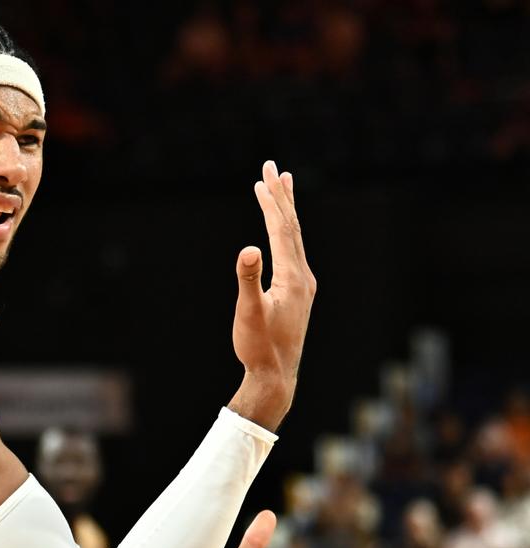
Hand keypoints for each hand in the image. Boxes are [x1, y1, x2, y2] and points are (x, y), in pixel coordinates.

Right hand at [228, 161, 315, 430]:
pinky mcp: (299, 295)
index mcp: (293, 277)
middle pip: (293, 227)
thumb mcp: (248, 313)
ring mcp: (304, 285)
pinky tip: (284, 234)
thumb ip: (248, 279)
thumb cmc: (259, 347)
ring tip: (285, 185)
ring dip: (287, 211)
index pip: (282, 230)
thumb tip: (248, 250)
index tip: (263, 176)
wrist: (277, 377)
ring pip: (295, 238)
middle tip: (273, 166)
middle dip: (281, 196)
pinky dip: (287, 233)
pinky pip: (294, 252)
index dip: (272, 202)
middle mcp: (304, 276)